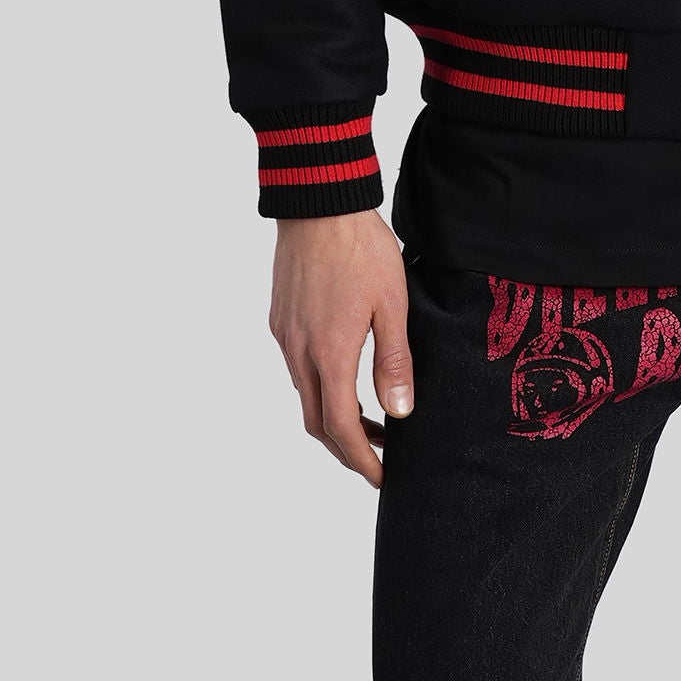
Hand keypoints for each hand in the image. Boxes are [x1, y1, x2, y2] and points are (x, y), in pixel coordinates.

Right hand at [268, 209, 413, 485]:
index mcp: (329, 353)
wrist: (318, 202)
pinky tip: (345, 375)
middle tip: (379, 458)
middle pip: (315, 422)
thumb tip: (399, 414)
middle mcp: (299, 351)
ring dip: (333, 416)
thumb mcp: (393, 303)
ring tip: (371, 419)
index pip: (340, 427)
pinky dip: (320, 387)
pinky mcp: (281, 318)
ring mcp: (285, 335)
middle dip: (346, 448)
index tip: (382, 477)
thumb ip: (395, 361)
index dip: (361, 459)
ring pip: (304, 395)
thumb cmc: (361, 248)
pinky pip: (297, 368)